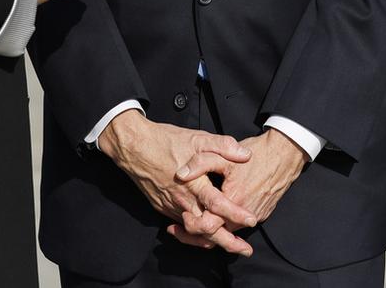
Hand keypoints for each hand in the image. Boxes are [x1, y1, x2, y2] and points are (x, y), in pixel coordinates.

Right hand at [97, 111, 258, 256]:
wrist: (133, 147)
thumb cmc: (165, 140)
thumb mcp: (197, 138)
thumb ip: (223, 146)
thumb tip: (245, 155)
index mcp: (194, 183)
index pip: (219, 205)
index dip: (237, 215)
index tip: (252, 220)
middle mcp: (183, 200)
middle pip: (207, 229)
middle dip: (228, 241)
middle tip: (244, 249)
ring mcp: (171, 206)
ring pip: (194, 231)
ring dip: (212, 239)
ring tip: (229, 244)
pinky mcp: (162, 208)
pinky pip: (181, 226)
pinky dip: (194, 233)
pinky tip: (204, 233)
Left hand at [166, 129, 308, 250]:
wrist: (285, 155)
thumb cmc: (255, 155)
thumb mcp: (223, 155)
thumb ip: (199, 163)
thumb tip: (180, 174)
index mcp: (233, 203)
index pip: (208, 226)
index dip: (191, 225)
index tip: (180, 219)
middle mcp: (245, 216)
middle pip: (216, 235)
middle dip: (197, 233)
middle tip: (179, 226)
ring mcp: (255, 216)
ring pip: (228, 232)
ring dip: (212, 229)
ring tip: (193, 220)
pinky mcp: (262, 214)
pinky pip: (240, 225)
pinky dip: (226, 223)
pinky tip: (215, 213)